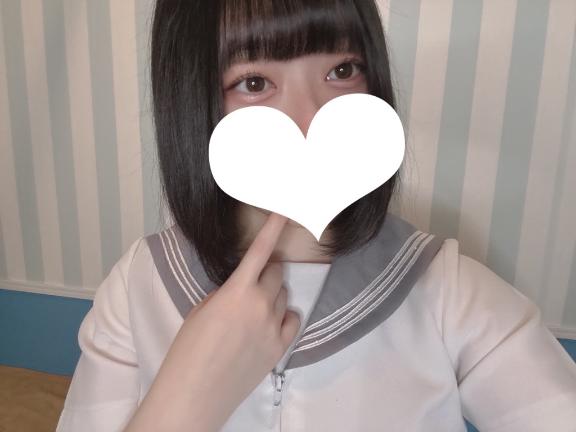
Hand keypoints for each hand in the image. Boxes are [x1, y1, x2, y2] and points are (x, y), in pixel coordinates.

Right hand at [125, 212, 300, 431]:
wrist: (194, 394)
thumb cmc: (188, 351)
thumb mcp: (201, 311)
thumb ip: (227, 293)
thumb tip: (242, 287)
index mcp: (236, 292)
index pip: (260, 251)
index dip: (274, 227)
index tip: (287, 211)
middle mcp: (261, 305)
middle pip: (276, 273)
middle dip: (266, 270)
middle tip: (253, 280)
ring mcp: (273, 327)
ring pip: (284, 296)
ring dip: (273, 294)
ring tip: (255, 309)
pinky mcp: (280, 348)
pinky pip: (292, 320)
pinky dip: (284, 316)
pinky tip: (271, 322)